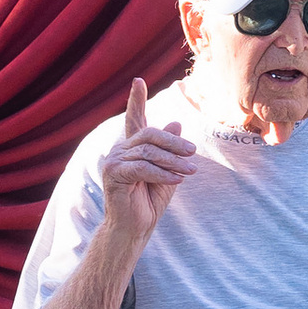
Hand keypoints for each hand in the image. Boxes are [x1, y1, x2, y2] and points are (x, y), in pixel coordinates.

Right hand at [98, 77, 197, 247]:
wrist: (134, 228)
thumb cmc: (148, 202)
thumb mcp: (167, 172)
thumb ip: (170, 150)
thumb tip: (176, 123)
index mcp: (132, 148)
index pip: (135, 119)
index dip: (136, 99)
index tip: (138, 80)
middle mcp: (120, 150)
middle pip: (149, 134)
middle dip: (174, 142)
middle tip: (194, 152)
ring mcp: (113, 161)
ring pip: (148, 151)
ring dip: (173, 161)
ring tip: (191, 171)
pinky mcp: (113, 175)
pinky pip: (142, 168)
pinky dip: (162, 173)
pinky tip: (177, 179)